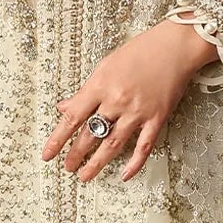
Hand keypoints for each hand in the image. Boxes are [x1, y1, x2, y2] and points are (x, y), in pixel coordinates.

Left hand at [42, 21, 218, 182]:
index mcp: (100, 85)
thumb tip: (65, 107)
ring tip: (85, 175)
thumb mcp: (105, 65)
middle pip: (90, 135)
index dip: (57, 139)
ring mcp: (138, 112)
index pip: (73, 118)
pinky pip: (144, 146)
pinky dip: (134, 163)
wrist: (175, 47)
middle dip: (76, 154)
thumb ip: (86, 90)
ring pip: (113, 145)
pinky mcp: (157, 118)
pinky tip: (125, 175)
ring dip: (97, 163)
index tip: (48, 154)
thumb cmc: (141, 51)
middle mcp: (117, 101)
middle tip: (67, 167)